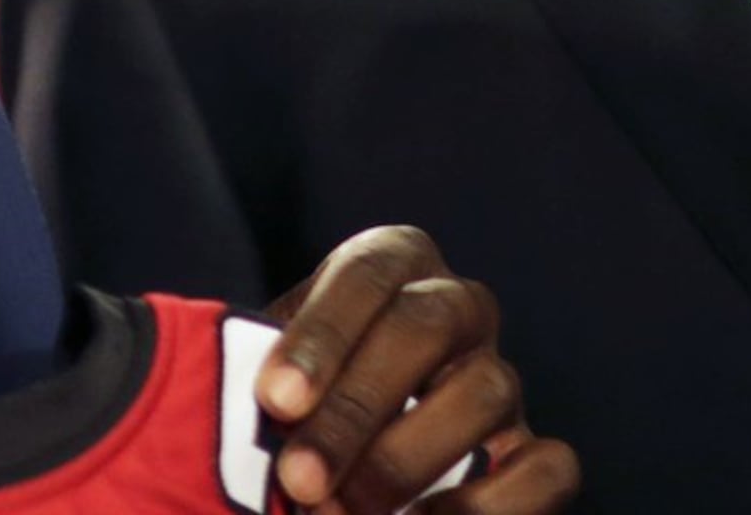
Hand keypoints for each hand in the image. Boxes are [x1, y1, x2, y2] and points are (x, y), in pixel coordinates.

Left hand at [252, 225, 579, 513]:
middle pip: (423, 328)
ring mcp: (501, 375)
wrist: (339, 446)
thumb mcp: (268, 365)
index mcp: (391, 261)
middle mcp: (456, 304)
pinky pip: (548, 465)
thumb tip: (202, 379)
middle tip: (301, 479)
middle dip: (356, 409)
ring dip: (406, 461)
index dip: (322, 335)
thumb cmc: (292, 394)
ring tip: (337, 512)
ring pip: (484, 392)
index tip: (275, 400)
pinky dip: (487, 505)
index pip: (366, 274)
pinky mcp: (535, 447)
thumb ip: (246, 362)